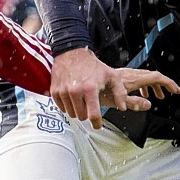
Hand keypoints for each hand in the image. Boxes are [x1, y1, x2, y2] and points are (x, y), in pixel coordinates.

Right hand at [50, 49, 179, 127]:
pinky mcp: (55, 93)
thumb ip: (120, 93)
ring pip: (72, 114)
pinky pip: (62, 108)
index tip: (97, 125)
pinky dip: (68, 105)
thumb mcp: (112, 77)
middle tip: (91, 105)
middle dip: (87, 114)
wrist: (71, 54)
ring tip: (82, 99)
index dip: (96, 123)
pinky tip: (73, 96)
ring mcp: (63, 93)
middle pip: (82, 117)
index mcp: (90, 89)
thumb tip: (123, 108)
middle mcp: (75, 92)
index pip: (93, 116)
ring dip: (78, 110)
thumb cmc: (93, 66)